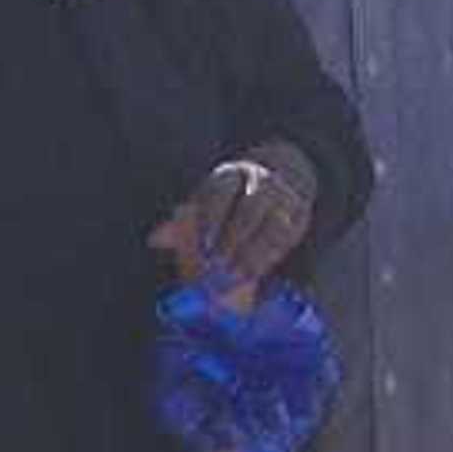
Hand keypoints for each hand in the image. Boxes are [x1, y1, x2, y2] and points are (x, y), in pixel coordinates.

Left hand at [189, 141, 317, 281]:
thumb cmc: (227, 198)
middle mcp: (258, 182)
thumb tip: (154, 239)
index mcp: (229, 175)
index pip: (220, 194)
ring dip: (253, 254)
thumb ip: (180, 223)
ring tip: (236, 276)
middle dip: (233, 241)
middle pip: (248, 211)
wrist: (275, 180)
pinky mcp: (298, 216)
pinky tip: (255, 272)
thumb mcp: (202, 202)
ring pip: (271, 226)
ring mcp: (282, 198)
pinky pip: (286, 238)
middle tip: (218, 267)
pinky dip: (270, 257)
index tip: (203, 246)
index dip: (212, 220)